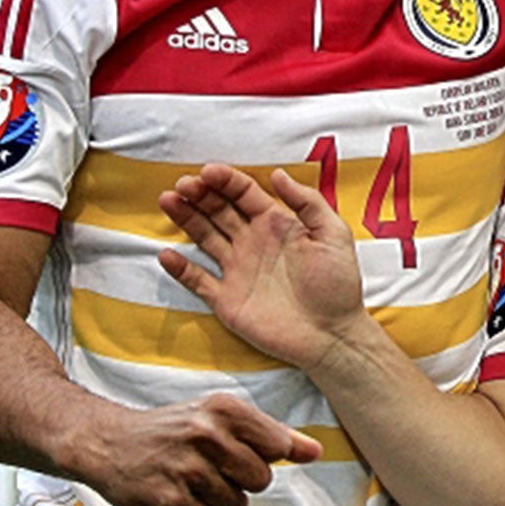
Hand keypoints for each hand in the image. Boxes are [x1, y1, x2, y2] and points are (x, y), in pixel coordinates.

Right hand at [77, 392, 323, 505]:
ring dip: (221, 500)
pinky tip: (180, 496)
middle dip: (243, 480)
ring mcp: (186, 469)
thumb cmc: (176, 429)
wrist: (108, 442)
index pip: (278, 445)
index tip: (239, 450)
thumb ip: (273, 433)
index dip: (264, 455)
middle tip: (212, 467)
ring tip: (193, 481)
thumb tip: (316, 452)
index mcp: (224, 410)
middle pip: (262, 480)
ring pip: (238, 505)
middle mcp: (205, 436)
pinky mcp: (168, 501)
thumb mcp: (223, 417)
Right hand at [158, 164, 366, 371]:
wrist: (332, 334)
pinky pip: (197, 280)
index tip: (207, 171)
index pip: (244, 194)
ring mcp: (237, 270)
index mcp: (277, 224)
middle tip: (182, 184)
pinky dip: (180, 268)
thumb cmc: (338, 284)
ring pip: (204, 237)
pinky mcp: (227, 299)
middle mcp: (253, 242)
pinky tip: (166, 254)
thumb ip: (308, 202)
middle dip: (199, 194)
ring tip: (167, 200)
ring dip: (185, 218)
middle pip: (219, 210)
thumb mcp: (333, 235)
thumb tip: (278, 173)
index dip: (226, 181)